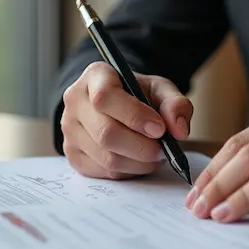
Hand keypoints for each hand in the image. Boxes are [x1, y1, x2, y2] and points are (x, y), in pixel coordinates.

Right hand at [61, 62, 192, 179]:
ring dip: (138, 163)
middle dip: (142, 147)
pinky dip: (128, 172)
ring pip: (106, 157)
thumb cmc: (139, 95)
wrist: (119, 106)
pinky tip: (138, 161)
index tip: (159, 128)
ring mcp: (70, 130)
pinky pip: (103, 172)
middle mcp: (75, 101)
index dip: (134, 116)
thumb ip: (176, 104)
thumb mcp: (161, 90)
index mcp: (95, 76)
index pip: (105, 97)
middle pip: (106, 133)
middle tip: (163, 150)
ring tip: (154, 155)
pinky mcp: (72, 155)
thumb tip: (179, 130)